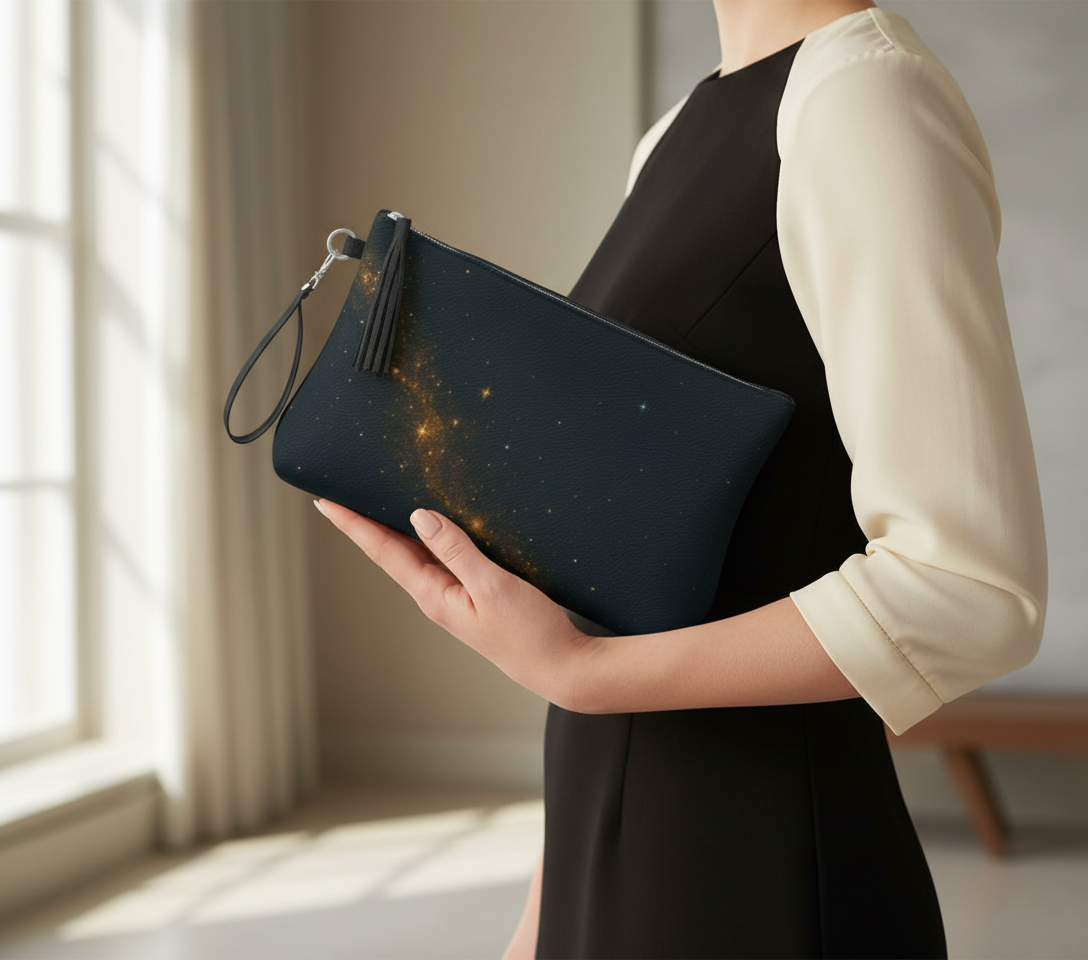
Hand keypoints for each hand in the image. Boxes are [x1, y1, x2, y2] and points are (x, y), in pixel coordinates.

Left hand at [314, 499, 591, 706]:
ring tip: (371, 507)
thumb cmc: (529, 634)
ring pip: (413, 555)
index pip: (383, 551)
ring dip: (391, 530)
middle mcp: (436, 596)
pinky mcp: (472, 596)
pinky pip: (439, 560)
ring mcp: (453, 597)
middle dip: (363, 525)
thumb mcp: (492, 585)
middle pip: (390, 552)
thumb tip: (420, 517)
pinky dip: (426, 539)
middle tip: (338, 497)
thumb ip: (457, 549)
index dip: (353, 525)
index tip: (325, 503)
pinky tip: (429, 528)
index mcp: (433, 595)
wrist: (559, 666)